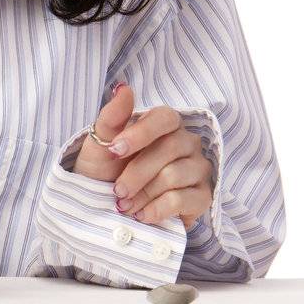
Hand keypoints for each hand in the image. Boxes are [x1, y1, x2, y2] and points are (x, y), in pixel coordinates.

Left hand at [71, 83, 213, 230]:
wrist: (108, 206)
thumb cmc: (107, 169)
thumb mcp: (101, 143)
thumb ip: (112, 117)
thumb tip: (123, 88)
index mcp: (164, 124)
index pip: (164, 118)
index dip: (140, 133)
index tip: (114, 150)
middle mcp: (187, 142)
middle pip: (169, 149)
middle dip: (137, 172)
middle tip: (117, 190)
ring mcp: (198, 169)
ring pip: (174, 176)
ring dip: (143, 193)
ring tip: (125, 205)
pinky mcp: (202, 196)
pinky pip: (183, 200)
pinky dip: (157, 209)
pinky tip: (141, 215)